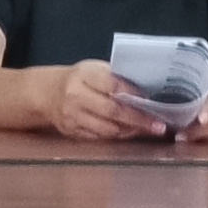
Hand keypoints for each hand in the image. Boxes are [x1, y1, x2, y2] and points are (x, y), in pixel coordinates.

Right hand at [47, 60, 164, 141]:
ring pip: (108, 129)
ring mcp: (73, 117)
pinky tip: (131, 133)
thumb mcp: (94, 69)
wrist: (48, 94)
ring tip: (149, 130)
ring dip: (131, 130)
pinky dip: (119, 136)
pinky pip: (100, 138)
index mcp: (83, 76)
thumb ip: (115, 78)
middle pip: (112, 111)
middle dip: (138, 119)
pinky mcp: (73, 132)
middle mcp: (76, 97)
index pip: (112, 85)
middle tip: (158, 125)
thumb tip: (146, 93)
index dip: (133, 94)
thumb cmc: (79, 79)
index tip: (151, 100)